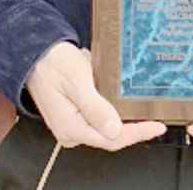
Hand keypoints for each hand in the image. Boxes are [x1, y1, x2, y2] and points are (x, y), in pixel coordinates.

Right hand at [24, 42, 165, 150]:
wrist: (34, 52)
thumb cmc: (52, 63)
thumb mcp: (77, 81)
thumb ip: (95, 108)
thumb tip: (114, 129)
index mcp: (71, 127)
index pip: (112, 139)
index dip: (138, 133)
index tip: (157, 125)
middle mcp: (71, 130)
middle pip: (111, 135)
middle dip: (133, 125)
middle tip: (155, 114)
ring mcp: (73, 123)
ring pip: (107, 125)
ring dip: (122, 113)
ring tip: (137, 101)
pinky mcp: (75, 113)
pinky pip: (99, 115)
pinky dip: (111, 104)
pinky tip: (116, 91)